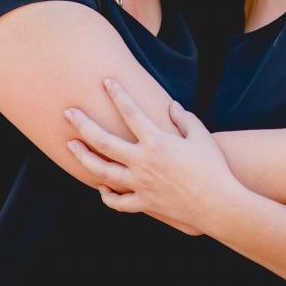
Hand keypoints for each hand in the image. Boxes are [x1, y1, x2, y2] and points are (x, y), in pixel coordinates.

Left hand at [63, 79, 240, 234]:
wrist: (217, 203)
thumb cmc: (213, 167)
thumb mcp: (201, 136)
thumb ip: (184, 119)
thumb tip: (170, 107)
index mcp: (157, 141)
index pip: (131, 112)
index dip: (118, 94)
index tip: (106, 81)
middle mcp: (142, 162)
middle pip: (103, 141)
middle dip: (83, 124)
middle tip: (67, 112)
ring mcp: (140, 184)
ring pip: (102, 171)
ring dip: (83, 157)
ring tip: (71, 146)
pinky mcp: (144, 203)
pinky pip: (118, 202)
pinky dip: (107, 195)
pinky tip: (101, 187)